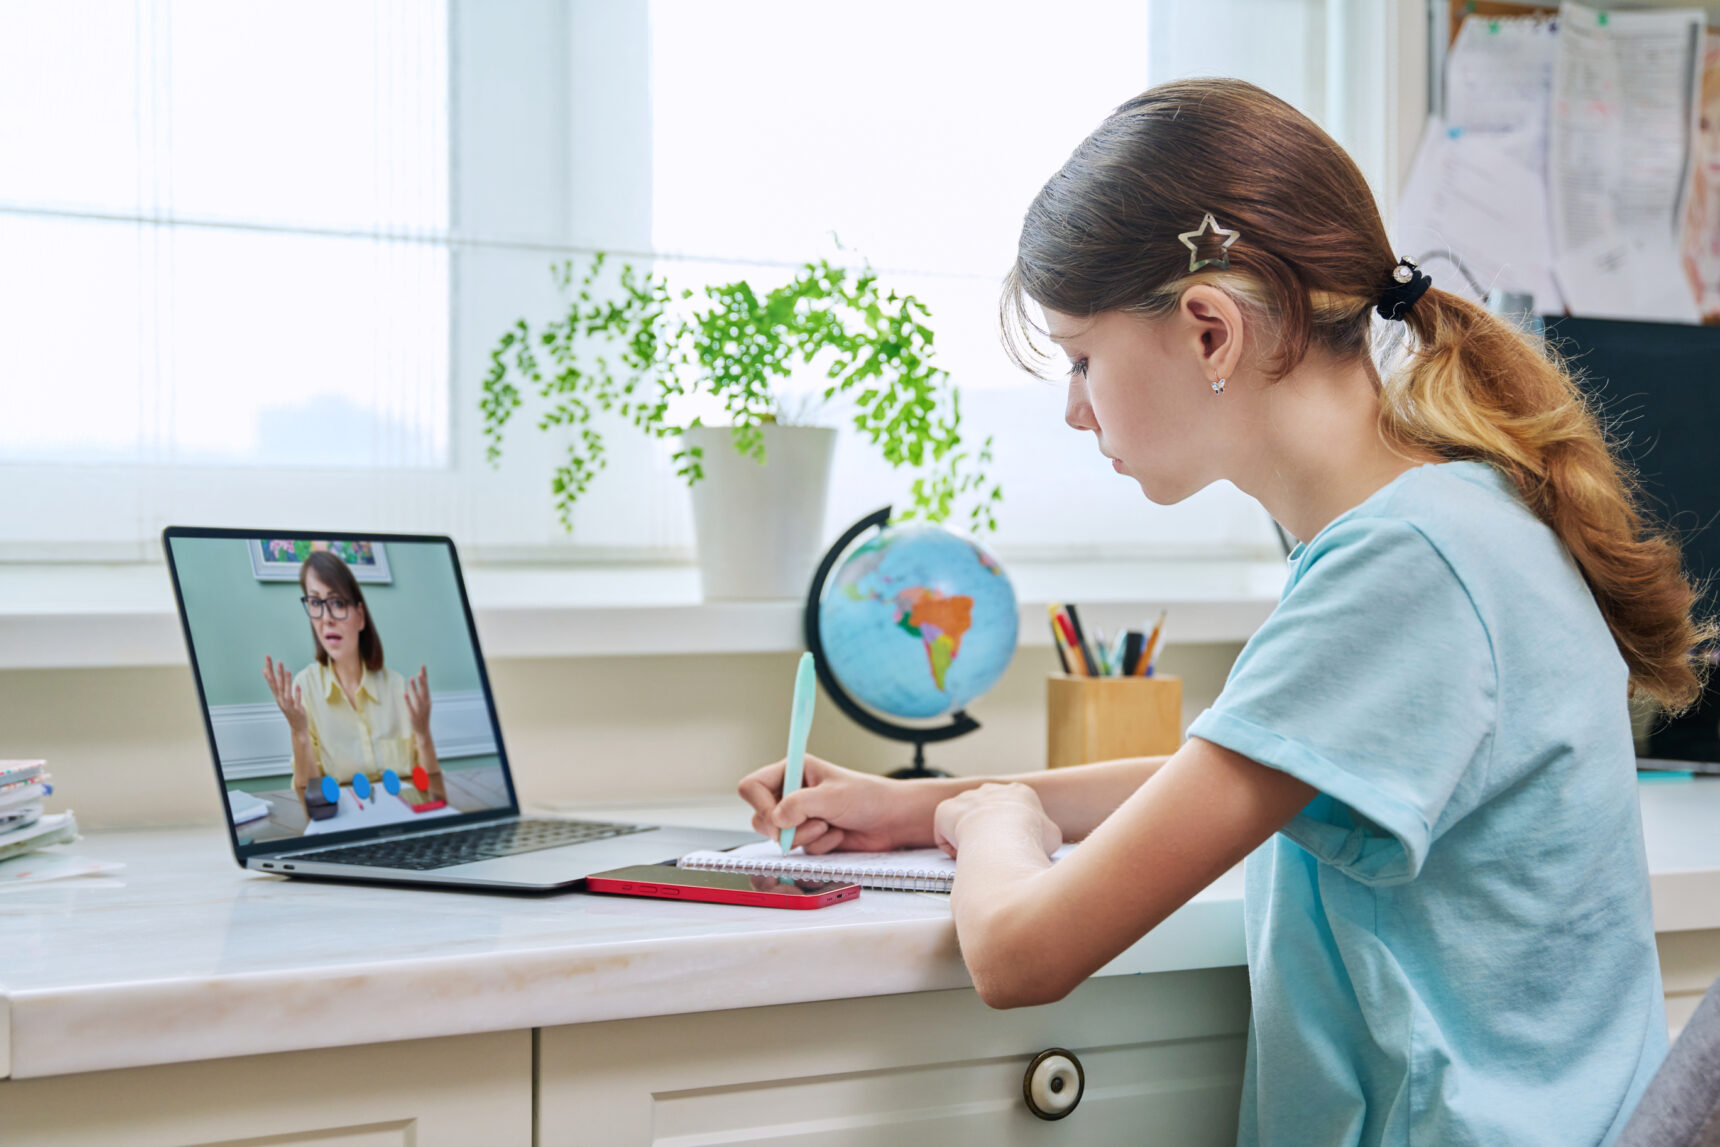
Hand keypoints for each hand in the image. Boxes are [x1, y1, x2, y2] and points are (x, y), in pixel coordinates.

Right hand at [262, 655, 308, 735]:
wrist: (297, 726)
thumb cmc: (290, 710)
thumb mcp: (282, 698)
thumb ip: (278, 687)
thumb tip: (270, 674)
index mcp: (278, 696)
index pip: (271, 681)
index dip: (269, 670)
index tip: (267, 659)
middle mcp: (281, 700)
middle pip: (277, 684)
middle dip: (276, 672)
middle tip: (276, 660)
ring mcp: (289, 705)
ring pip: (286, 692)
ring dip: (286, 681)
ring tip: (287, 670)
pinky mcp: (297, 710)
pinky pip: (296, 701)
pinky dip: (296, 694)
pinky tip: (298, 685)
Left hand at [404, 665, 430, 737]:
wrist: (423, 730)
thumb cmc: (422, 715)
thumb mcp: (424, 703)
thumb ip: (421, 692)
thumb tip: (419, 680)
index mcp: (428, 699)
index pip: (426, 685)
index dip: (424, 676)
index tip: (423, 666)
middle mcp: (425, 703)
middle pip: (424, 690)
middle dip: (422, 681)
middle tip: (420, 672)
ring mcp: (420, 710)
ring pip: (417, 697)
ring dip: (415, 688)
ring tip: (411, 679)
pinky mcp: (413, 716)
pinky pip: (410, 707)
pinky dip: (408, 701)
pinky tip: (405, 694)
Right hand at [737, 753, 928, 853]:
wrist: (892, 820)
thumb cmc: (868, 797)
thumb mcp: (833, 796)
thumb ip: (800, 804)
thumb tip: (776, 819)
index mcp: (793, 771)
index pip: (752, 786)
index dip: (759, 805)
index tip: (778, 817)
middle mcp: (791, 793)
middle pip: (760, 817)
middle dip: (785, 827)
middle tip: (813, 823)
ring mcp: (799, 816)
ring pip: (779, 837)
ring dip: (806, 837)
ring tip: (830, 825)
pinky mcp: (809, 836)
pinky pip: (800, 849)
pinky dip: (819, 845)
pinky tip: (838, 834)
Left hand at [932, 783, 1061, 859]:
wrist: (1002, 835)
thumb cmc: (1030, 837)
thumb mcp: (1052, 836)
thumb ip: (1045, 835)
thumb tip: (1044, 843)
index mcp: (1019, 793)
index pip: (1014, 809)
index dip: (1013, 830)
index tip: (1012, 846)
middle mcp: (991, 790)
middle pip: (988, 812)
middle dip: (989, 831)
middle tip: (994, 852)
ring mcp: (967, 798)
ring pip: (965, 821)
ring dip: (969, 838)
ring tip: (978, 855)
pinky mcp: (947, 809)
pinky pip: (946, 831)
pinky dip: (952, 845)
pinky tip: (963, 854)